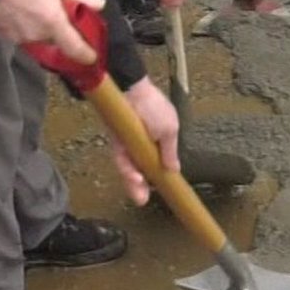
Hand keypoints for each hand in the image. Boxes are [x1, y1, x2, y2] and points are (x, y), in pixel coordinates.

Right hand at [0, 0, 104, 63]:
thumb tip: (98, 5)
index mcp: (53, 22)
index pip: (74, 48)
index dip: (86, 55)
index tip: (91, 56)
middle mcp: (37, 35)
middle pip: (56, 41)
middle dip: (60, 30)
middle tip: (56, 9)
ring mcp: (19, 38)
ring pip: (38, 38)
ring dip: (41, 27)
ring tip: (34, 4)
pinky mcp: (4, 36)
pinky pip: (22, 35)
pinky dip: (25, 26)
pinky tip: (20, 9)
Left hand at [111, 77, 179, 204]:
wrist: (131, 89)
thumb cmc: (154, 106)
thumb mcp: (170, 130)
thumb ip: (170, 152)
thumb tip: (175, 170)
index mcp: (159, 142)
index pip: (157, 165)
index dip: (158, 178)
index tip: (163, 192)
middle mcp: (142, 145)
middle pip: (141, 170)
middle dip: (141, 187)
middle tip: (142, 200)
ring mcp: (128, 144)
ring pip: (129, 168)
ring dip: (133, 183)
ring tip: (139, 196)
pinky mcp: (115, 141)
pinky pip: (120, 158)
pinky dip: (126, 169)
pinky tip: (135, 178)